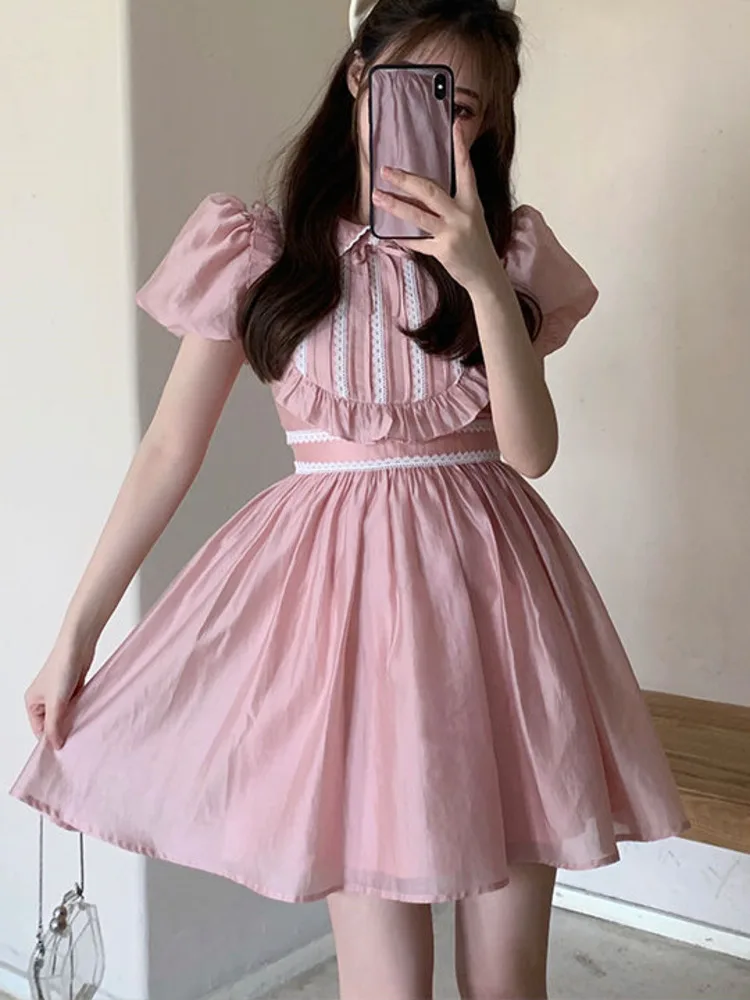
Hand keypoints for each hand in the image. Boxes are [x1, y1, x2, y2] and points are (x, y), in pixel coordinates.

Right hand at [25, 635, 94, 748]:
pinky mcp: (73, 688)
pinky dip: (80, 711)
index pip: (39, 730)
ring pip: (66, 715)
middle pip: (53, 724)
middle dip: (63, 731)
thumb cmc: (61, 668)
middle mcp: (43, 699)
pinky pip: (75, 706)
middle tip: (76, 742)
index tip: (63, 751)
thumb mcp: (56, 702)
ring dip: (73, 721)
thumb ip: (55, 725)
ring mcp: (59, 694)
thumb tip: (55, 745)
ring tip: (83, 730)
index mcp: (32, 703)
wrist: (78, 645)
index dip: (50, 740)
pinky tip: (89, 717)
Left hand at [372, 122, 503, 292]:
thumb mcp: (471, 218)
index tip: (454, 125)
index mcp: (471, 202)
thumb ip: (451, 203)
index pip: (466, 169)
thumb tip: (422, 189)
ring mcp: (452, 234)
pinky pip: (417, 242)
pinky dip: (402, 238)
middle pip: (430, 191)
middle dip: (405, 180)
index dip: (460, 148)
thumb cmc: (475, 244)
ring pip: (418, 216)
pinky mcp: (443, 251)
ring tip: (377, 196)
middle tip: (386, 171)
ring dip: (395, 205)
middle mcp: (462, 215)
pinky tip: (387, 233)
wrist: (486, 275)